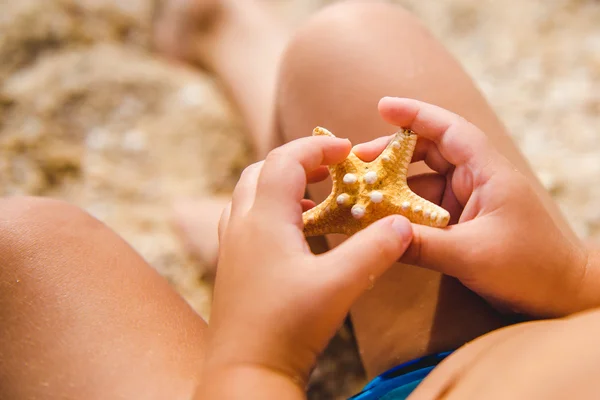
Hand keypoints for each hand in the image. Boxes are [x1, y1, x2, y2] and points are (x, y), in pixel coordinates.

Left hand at [202, 135, 413, 392]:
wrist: (245, 371)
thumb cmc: (288, 328)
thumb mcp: (339, 286)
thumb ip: (373, 250)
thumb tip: (402, 223)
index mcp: (264, 219)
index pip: (286, 160)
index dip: (317, 146)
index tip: (348, 148)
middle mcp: (241, 224)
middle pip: (262, 169)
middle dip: (298, 159)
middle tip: (332, 166)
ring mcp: (231, 245)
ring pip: (250, 193)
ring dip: (282, 183)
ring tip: (318, 196)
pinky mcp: (232, 264)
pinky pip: (247, 218)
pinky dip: (272, 209)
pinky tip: (298, 233)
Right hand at [371, 97, 588, 317]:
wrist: (561, 293)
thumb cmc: (531, 268)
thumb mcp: (472, 256)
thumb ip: (423, 246)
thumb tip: (378, 238)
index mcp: (487, 173)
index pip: (449, 130)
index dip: (415, 114)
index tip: (383, 106)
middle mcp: (476, 180)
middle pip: (428, 153)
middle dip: (391, 155)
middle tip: (355, 162)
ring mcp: (468, 201)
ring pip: (422, 184)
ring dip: (393, 187)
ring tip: (358, 193)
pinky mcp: (462, 222)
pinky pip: (425, 209)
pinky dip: (403, 212)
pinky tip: (380, 220)